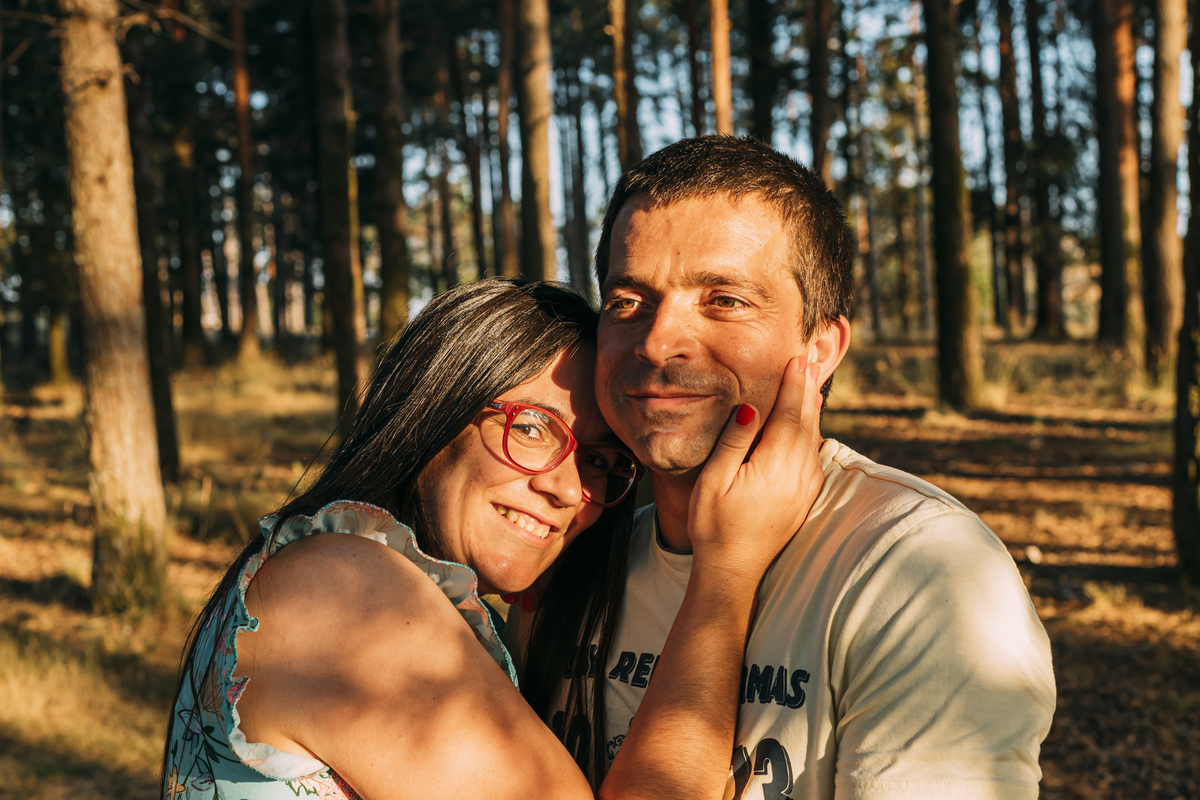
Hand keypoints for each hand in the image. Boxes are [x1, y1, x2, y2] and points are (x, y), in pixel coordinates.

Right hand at [687, 354, 824, 585]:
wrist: (732, 571)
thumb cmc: (714, 526)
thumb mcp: (714, 481)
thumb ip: (734, 441)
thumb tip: (752, 408)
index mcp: (775, 466)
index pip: (789, 414)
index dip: (793, 384)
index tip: (797, 358)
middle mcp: (797, 475)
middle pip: (808, 421)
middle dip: (807, 389)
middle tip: (810, 359)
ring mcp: (804, 488)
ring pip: (813, 437)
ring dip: (812, 409)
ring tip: (811, 383)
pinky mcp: (804, 498)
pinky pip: (813, 455)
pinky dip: (812, 432)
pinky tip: (809, 424)